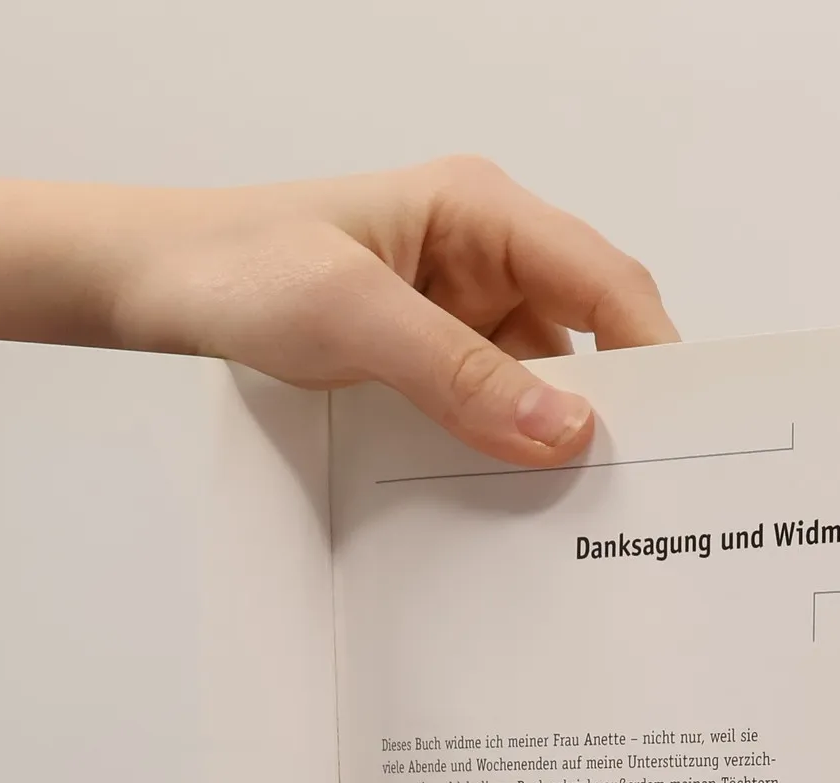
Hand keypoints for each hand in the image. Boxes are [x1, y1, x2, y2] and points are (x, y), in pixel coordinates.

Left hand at [98, 156, 677, 466]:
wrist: (156, 283)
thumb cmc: (241, 267)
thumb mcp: (353, 318)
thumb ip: (460, 375)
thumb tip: (564, 430)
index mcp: (481, 212)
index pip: (605, 282)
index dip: (654, 355)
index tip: (683, 435)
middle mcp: (482, 255)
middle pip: (583, 335)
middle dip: (607, 409)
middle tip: (631, 493)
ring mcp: (454, 308)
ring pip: (536, 381)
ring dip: (545, 439)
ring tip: (567, 513)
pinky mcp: (424, 354)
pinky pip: (485, 404)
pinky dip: (497, 447)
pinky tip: (500, 496)